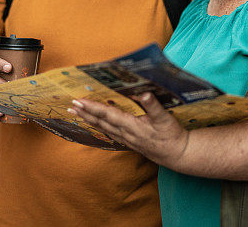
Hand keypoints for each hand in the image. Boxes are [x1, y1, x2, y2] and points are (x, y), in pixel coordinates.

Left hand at [69, 93, 189, 166]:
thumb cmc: (171, 135)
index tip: (79, 101)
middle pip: (100, 122)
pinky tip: (94, 123)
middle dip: (84, 113)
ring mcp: (125, 139)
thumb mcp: (165, 118)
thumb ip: (153, 105)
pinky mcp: (128, 142)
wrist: (177, 154)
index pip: (107, 114)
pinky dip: (98, 126)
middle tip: (69, 105)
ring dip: (88, 120)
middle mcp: (125, 133)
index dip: (92, 107)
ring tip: (76, 113)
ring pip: (102, 128)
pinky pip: (108, 133)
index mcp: (131, 125)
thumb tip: (144, 93)